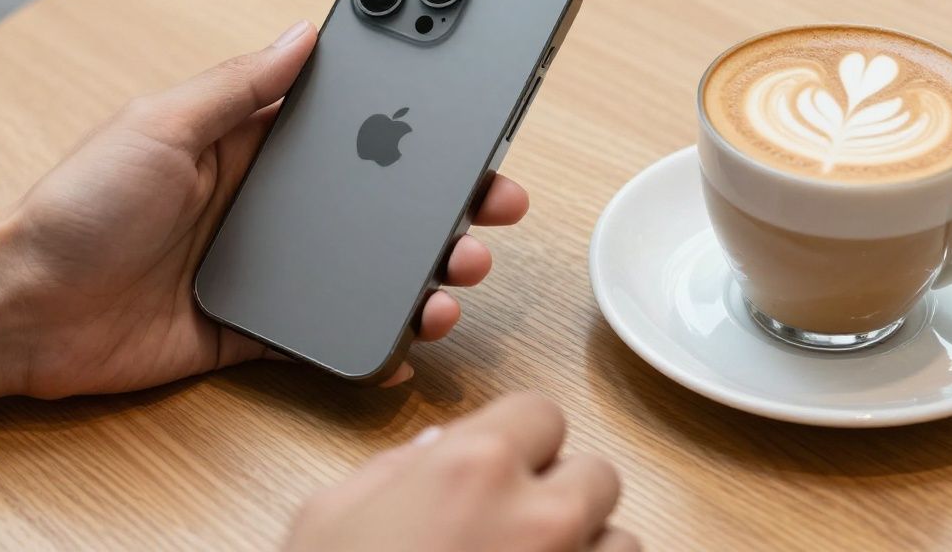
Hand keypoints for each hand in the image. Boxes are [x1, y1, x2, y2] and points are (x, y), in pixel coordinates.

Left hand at [5, 21, 530, 396]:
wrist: (24, 310)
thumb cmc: (77, 206)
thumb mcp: (159, 125)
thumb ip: (238, 85)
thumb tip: (305, 31)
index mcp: (250, 145)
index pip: (351, 125)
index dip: (412, 118)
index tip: (471, 113)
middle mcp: (269, 204)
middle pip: (379, 199)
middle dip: (445, 202)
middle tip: (495, 203)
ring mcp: (269, 268)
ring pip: (368, 268)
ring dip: (423, 272)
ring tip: (454, 276)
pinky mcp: (256, 328)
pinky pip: (328, 333)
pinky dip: (372, 339)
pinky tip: (404, 339)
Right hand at [286, 393, 636, 551]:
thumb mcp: (330, 516)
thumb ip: (393, 469)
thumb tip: (436, 451)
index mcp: (472, 467)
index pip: (542, 413)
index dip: (521, 439)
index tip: (504, 464)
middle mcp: (537, 517)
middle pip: (596, 474)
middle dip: (560, 494)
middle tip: (515, 525)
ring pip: (621, 542)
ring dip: (586, 551)